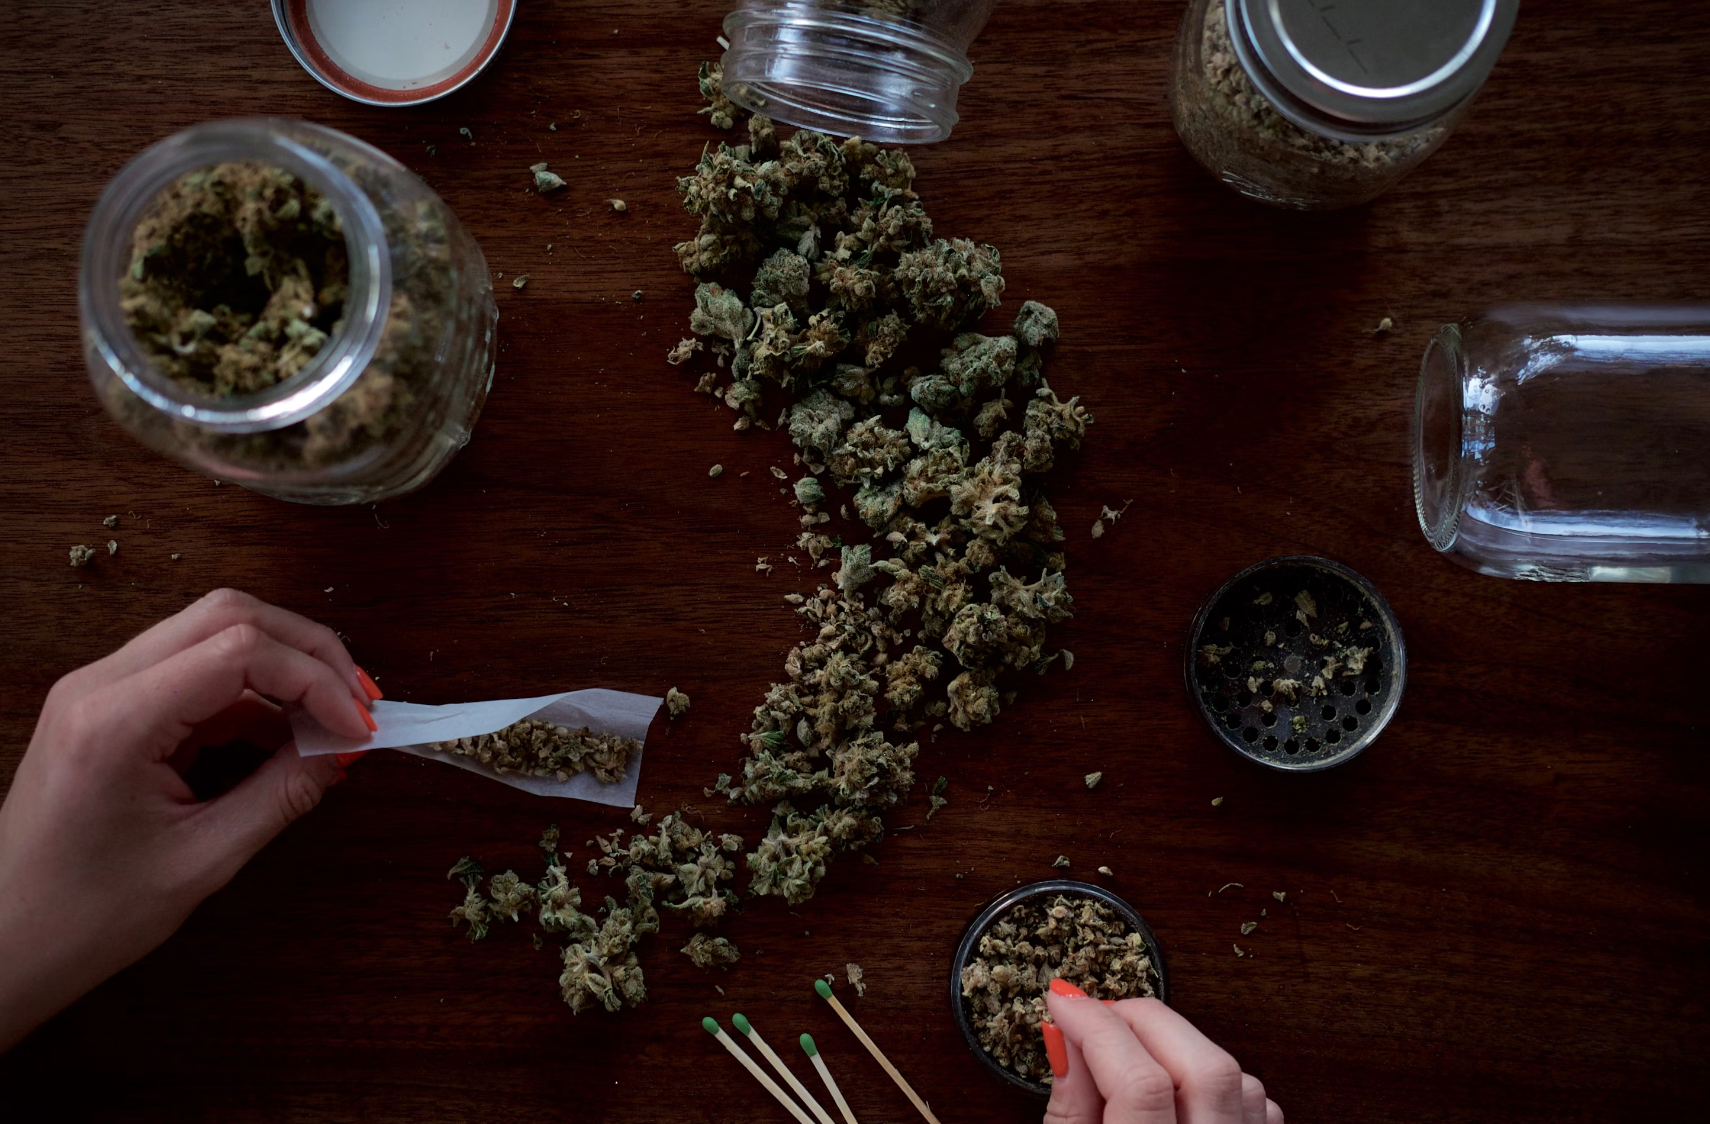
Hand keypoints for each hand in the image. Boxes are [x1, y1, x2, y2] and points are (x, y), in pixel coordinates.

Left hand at [0, 589, 379, 1052]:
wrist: (3, 944)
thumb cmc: (83, 917)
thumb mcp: (202, 861)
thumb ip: (281, 794)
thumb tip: (342, 749)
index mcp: (114, 720)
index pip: (240, 650)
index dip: (316, 680)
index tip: (358, 728)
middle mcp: (100, 684)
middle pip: (229, 616)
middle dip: (308, 652)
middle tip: (358, 703)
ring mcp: (100, 688)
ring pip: (214, 631)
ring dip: (283, 666)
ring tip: (329, 720)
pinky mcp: (109, 705)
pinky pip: (195, 670)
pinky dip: (252, 692)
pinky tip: (286, 735)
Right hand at [1042, 980, 1281, 1123]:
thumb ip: (1070, 1111)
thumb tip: (1065, 1038)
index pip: (1139, 1083)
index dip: (1095, 1027)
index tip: (1062, 1002)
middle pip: (1202, 1067)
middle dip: (1142, 1021)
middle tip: (1096, 1017)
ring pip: (1234, 1076)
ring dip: (1178, 1047)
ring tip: (1130, 1053)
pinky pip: (1255, 1102)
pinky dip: (1215, 1079)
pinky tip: (1178, 1089)